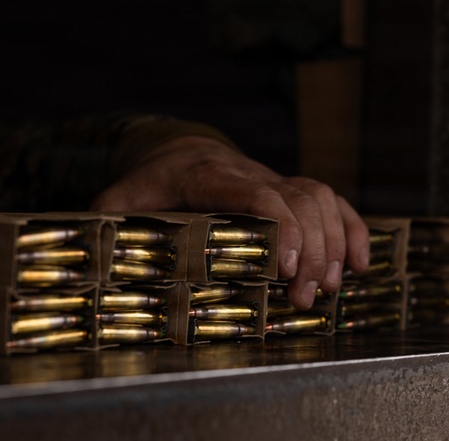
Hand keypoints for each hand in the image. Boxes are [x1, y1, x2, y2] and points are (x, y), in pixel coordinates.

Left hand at [90, 136, 369, 309]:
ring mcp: (273, 178)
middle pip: (298, 199)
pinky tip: (360, 264)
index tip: (285, 267)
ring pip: (320, 197)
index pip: (257, 192)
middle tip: (305, 299)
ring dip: (333, 243)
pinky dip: (352, 229)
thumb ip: (107, 217)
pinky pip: (332, 201)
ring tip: (327, 289)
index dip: (279, 225)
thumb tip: (88, 245)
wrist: (177, 150)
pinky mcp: (289, 190)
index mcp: (209, 175)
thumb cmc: (150, 180)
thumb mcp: (120, 197)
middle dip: (311, 250)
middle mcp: (249, 173)